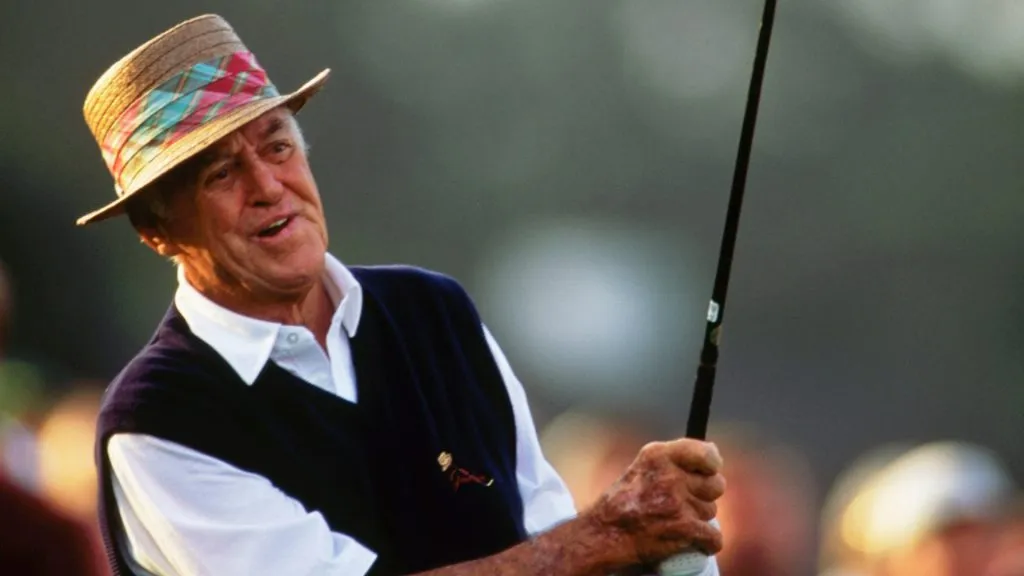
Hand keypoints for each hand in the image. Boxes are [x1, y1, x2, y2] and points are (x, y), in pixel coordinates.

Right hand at [583, 438, 725, 568]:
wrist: (604, 536)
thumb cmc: (621, 504)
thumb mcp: (642, 468)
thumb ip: (673, 460)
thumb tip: (713, 454)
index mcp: (658, 456)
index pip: (706, 453)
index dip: (711, 465)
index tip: (708, 472)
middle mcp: (670, 475)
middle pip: (715, 485)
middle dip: (704, 495)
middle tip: (685, 503)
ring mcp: (678, 502)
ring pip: (711, 512)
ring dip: (699, 520)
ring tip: (676, 522)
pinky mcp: (684, 528)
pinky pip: (714, 537)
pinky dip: (707, 544)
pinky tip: (695, 542)